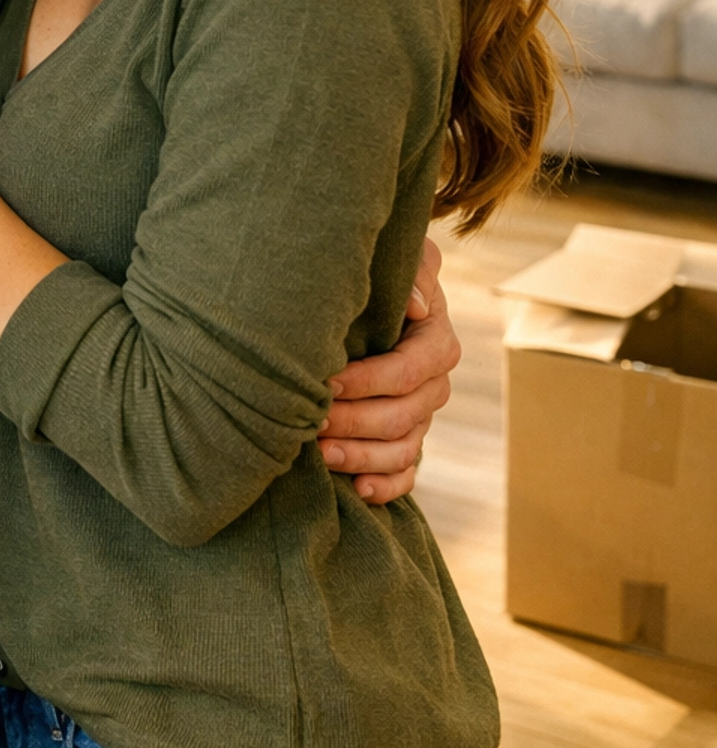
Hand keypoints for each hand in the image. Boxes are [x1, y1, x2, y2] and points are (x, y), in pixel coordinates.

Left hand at [318, 237, 459, 503]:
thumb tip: (416, 305)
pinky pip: (407, 473)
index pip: (408, 371)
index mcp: (436, 342)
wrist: (373, 300)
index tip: (326, 381)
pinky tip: (357, 488)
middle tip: (311, 423)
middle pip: (402, 416)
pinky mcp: (407, 440)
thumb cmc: (382, 275)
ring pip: (403, 449)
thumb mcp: (402, 259)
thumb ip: (414, 273)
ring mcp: (422, 417)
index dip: (368, 381)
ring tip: (322, 454)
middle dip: (354, 422)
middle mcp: (435, 385)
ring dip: (363, 457)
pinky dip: (386, 486)